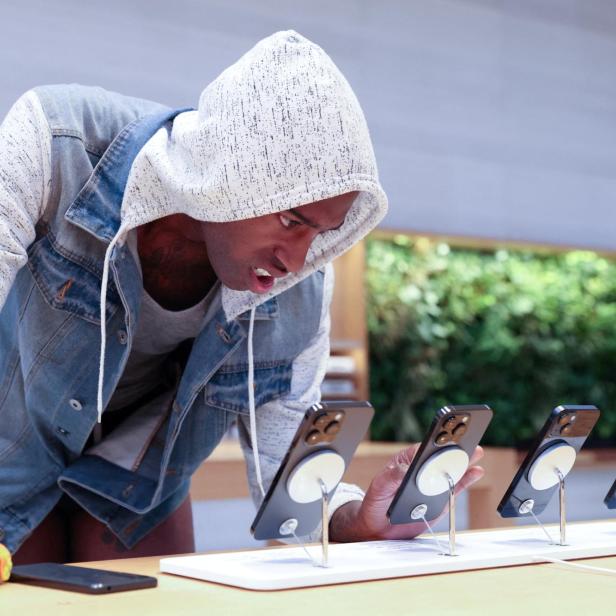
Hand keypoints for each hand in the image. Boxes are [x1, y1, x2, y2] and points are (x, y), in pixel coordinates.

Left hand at [329, 444, 484, 541]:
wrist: (380, 527)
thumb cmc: (376, 502)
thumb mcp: (379, 487)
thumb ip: (392, 477)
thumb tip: (406, 469)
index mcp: (407, 461)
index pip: (423, 448)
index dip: (435, 441)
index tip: (445, 435)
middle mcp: (422, 470)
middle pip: (440, 456)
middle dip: (454, 446)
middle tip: (467, 439)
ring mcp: (433, 484)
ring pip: (451, 469)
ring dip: (464, 460)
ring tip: (476, 451)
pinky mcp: (441, 499)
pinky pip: (455, 487)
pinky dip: (466, 479)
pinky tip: (476, 471)